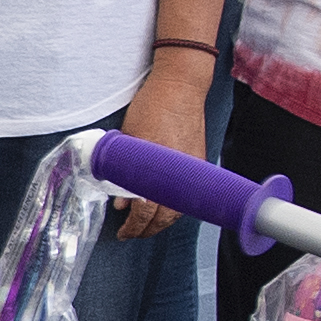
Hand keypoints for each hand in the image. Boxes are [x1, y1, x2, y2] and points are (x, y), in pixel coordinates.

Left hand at [106, 56, 204, 238]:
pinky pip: (188, 195)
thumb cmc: (152, 107)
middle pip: (166, 217)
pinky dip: (175, 206)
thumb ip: (123, 173)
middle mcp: (180, 175)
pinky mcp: (200, 164)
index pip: (147, 211)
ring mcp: (194, 170)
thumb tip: (120, 202)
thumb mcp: (127, 140)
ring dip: (162, 221)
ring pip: (179, 209)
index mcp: (159, 169)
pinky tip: (163, 208)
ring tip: (146, 225)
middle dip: (147, 229)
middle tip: (132, 233)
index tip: (124, 231)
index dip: (134, 226)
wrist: (181, 87)